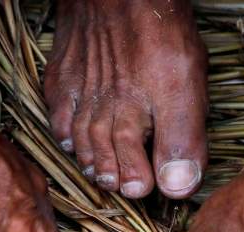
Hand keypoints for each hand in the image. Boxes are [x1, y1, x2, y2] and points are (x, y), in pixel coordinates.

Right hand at [44, 0, 207, 198]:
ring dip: (91, 159)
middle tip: (122, 187)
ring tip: (101, 173)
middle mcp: (99, 113)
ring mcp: (78, 94)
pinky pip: (58, 114)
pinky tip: (72, 141)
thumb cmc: (156, 28)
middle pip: (105, 155)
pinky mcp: (63, 75)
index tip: (143, 190)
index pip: (132, 168)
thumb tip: (176, 189)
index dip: (138, 182)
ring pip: (81, 139)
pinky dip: (64, 133)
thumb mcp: (185, 86)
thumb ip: (181, 140)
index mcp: (130, 120)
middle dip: (114, 175)